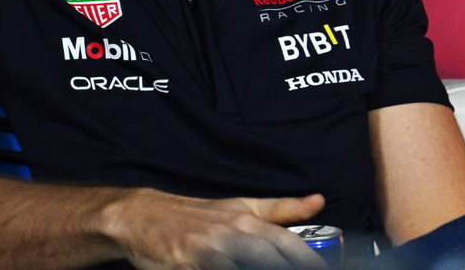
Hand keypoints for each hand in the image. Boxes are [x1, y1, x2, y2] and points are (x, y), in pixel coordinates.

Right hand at [102, 189, 328, 269]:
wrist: (145, 216)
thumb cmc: (201, 216)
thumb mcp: (242, 207)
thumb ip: (281, 209)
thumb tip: (320, 201)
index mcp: (249, 222)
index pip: (289, 245)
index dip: (310, 262)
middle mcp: (232, 235)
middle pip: (270, 259)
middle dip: (293, 268)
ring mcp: (208, 252)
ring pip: (242, 267)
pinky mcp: (185, 267)